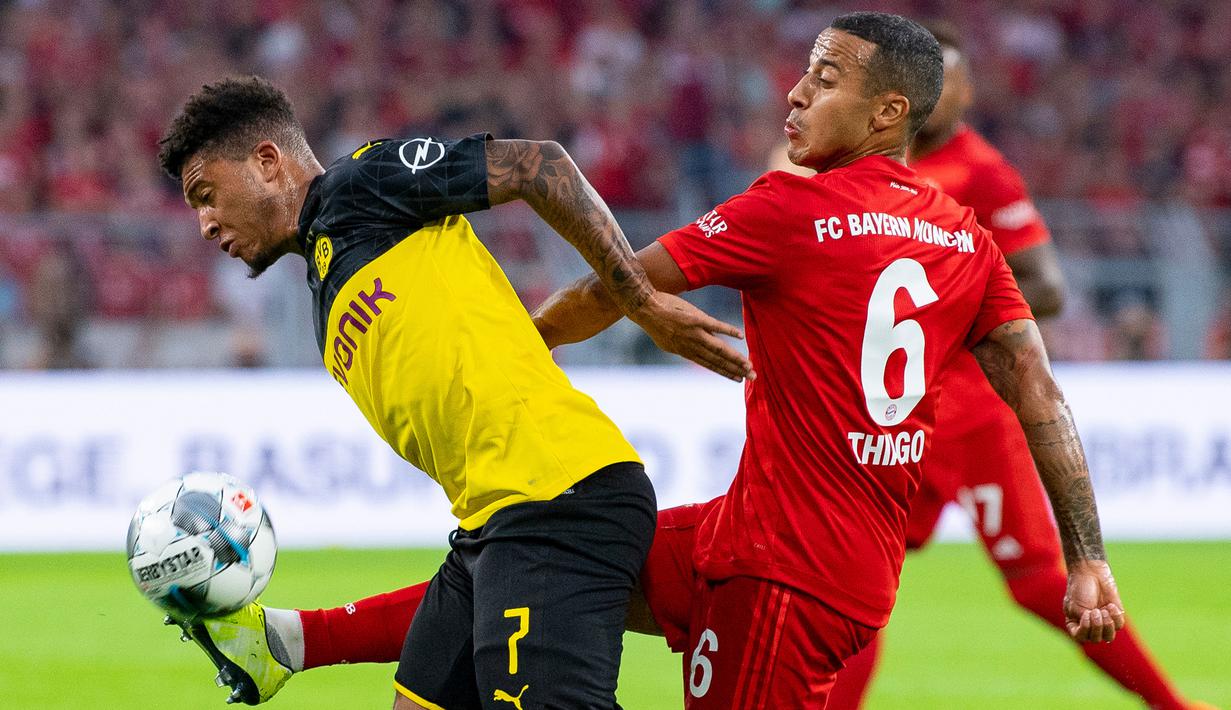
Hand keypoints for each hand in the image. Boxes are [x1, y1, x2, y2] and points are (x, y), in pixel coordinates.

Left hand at [626, 291, 754, 381]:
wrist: (645, 308)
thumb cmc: (656, 321)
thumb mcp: (667, 340)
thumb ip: (684, 345)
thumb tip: (696, 348)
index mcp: (685, 351)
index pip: (709, 364)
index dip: (724, 372)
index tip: (737, 379)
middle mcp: (691, 345)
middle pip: (718, 360)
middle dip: (735, 369)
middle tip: (752, 376)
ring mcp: (694, 332)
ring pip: (718, 348)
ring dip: (735, 357)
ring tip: (749, 364)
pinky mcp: (696, 319)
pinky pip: (715, 326)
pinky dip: (728, 331)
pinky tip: (740, 336)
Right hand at [1063, 559, 1125, 642]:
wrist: (1091, 573)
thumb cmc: (1079, 589)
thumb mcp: (1077, 608)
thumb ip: (1086, 624)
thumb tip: (1101, 636)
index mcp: (1075, 623)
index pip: (1080, 637)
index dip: (1085, 630)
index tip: (1085, 614)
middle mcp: (1089, 625)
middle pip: (1095, 639)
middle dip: (1097, 626)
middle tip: (1095, 611)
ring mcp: (1102, 621)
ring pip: (1108, 636)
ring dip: (1107, 625)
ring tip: (1104, 610)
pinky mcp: (1114, 615)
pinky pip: (1118, 625)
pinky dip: (1115, 616)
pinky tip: (1110, 605)